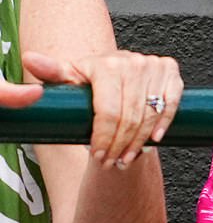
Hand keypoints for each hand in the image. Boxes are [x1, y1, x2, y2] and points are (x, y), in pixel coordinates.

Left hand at [22, 48, 183, 167]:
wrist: (113, 77)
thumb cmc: (88, 83)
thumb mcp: (68, 80)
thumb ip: (50, 72)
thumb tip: (31, 60)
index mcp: (106, 64)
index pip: (108, 110)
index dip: (104, 138)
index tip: (97, 155)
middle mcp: (132, 61)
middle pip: (129, 116)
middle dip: (119, 144)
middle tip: (110, 162)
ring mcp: (153, 65)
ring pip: (150, 113)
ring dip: (139, 141)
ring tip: (126, 157)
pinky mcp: (170, 71)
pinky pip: (171, 102)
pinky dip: (164, 122)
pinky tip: (154, 139)